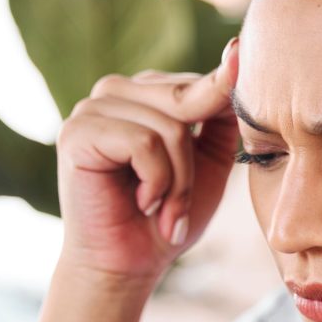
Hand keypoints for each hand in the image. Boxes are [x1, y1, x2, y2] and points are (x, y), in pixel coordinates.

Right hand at [54, 38, 240, 284]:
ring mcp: (93, 107)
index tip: (245, 63)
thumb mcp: (209, 160)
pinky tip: (142, 203)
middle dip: (195, 162)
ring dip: (177, 184)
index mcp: (148, 92)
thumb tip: (235, 57)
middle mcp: (118, 90)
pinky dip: (156, 182)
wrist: (129, 263)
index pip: (199, 80)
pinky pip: (143, 143)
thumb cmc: (170, 214)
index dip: (225, 92)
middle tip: (183, 206)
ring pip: (169, 128)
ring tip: (164, 212)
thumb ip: (220, 116)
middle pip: (187, 99)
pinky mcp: (77, 131)